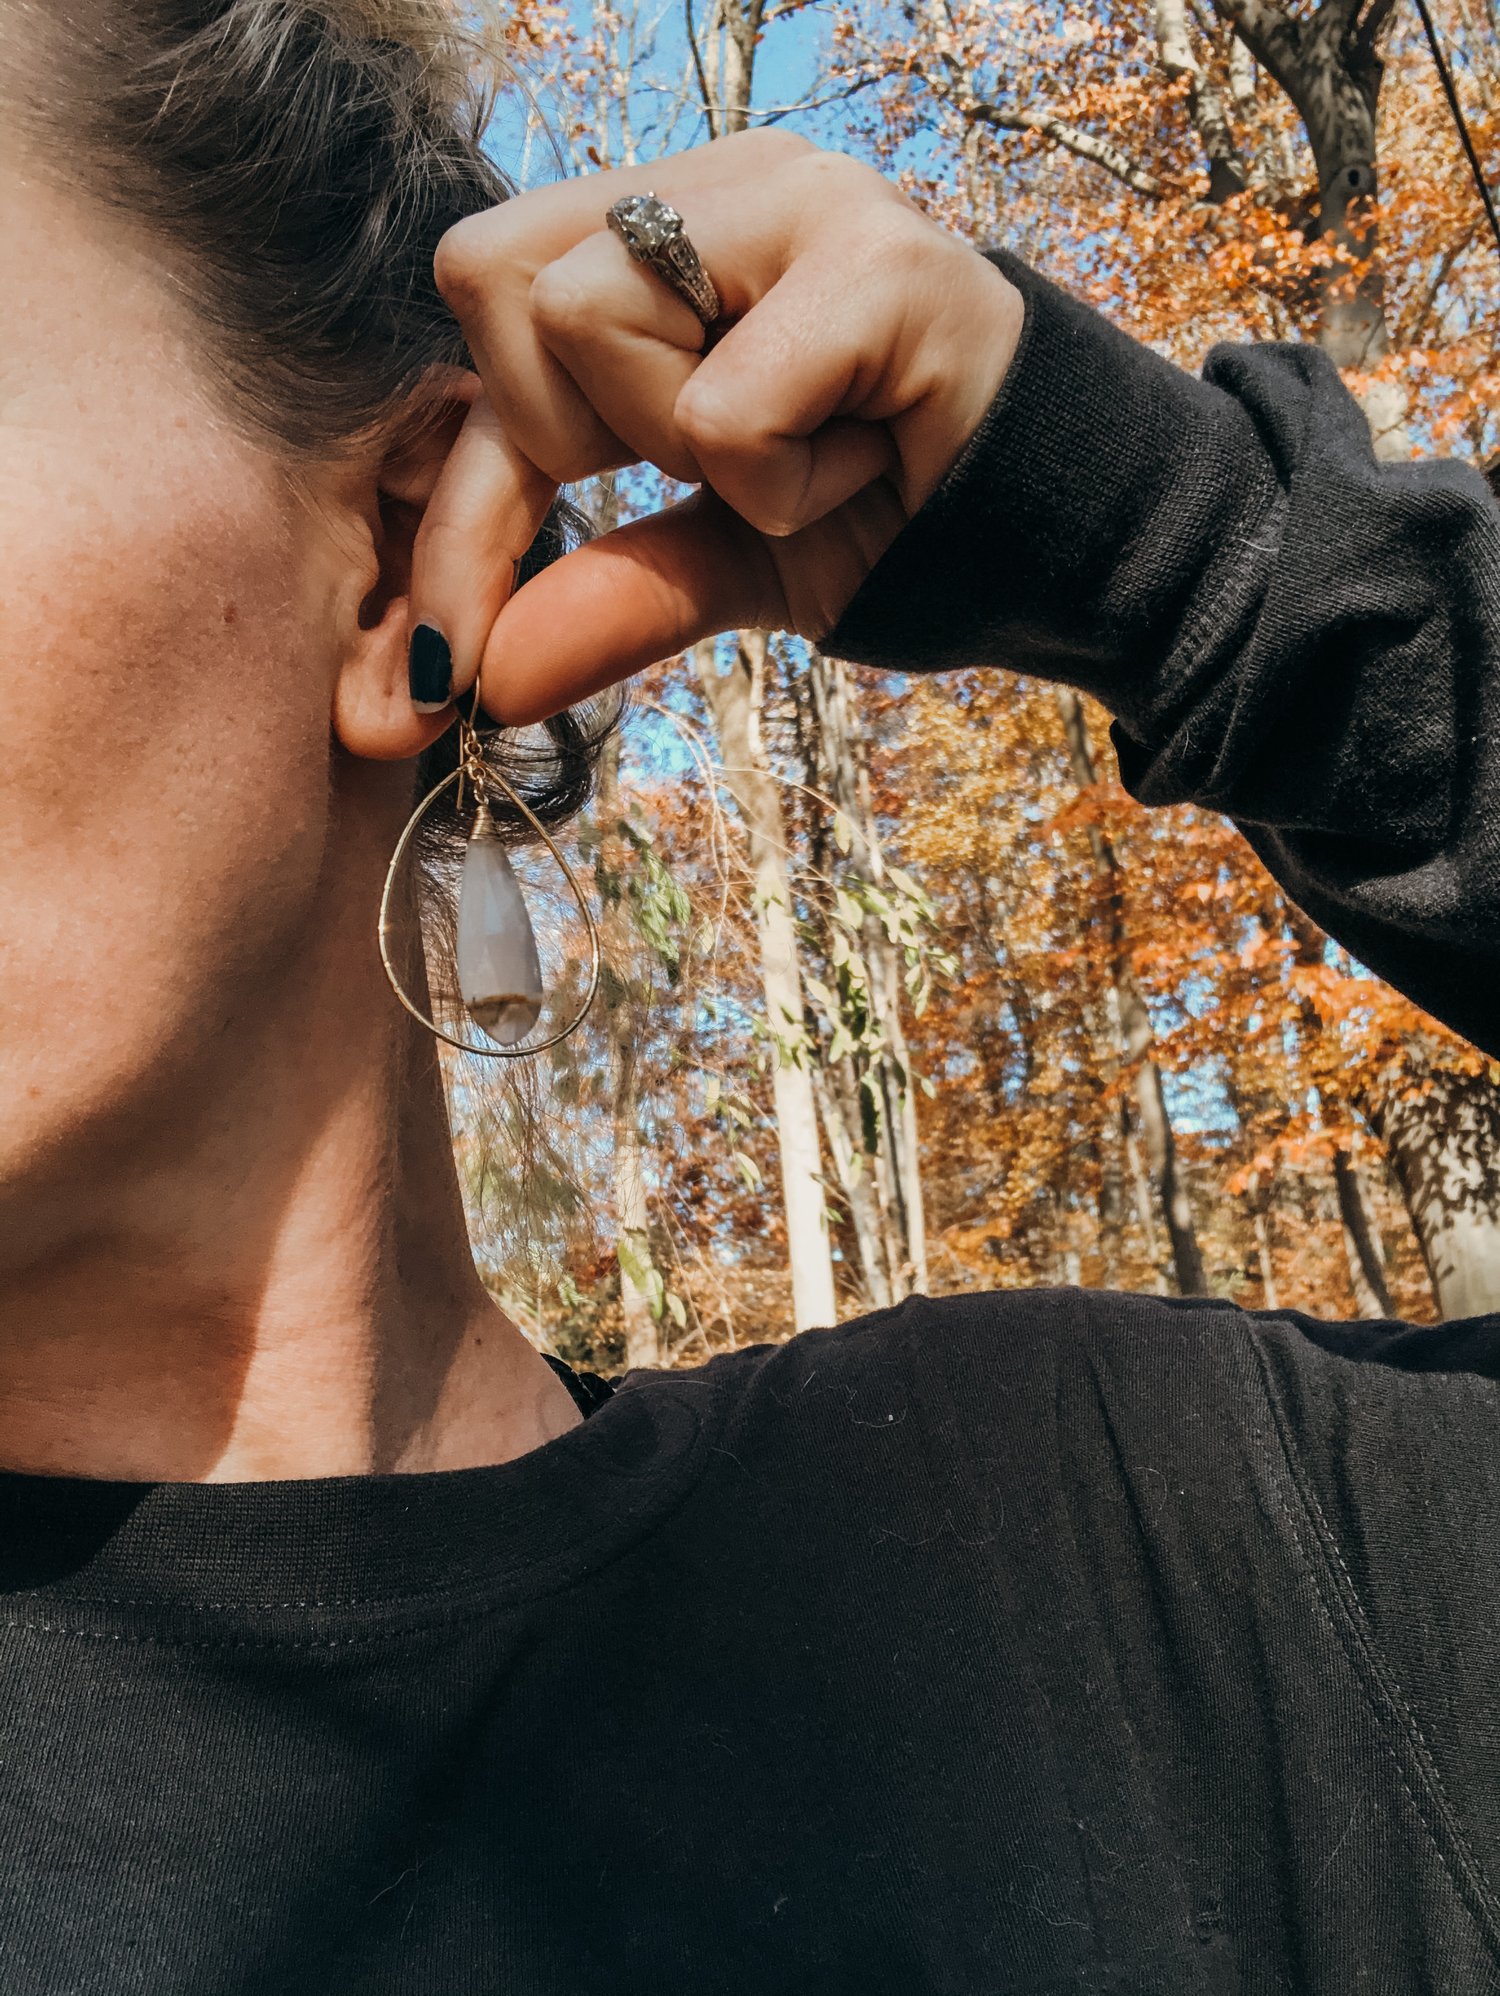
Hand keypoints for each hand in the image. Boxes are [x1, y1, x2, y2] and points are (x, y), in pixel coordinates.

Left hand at [412, 130, 1022, 725]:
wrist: (1064, 545)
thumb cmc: (896, 521)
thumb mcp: (727, 561)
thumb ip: (608, 592)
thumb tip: (482, 681)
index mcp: (669, 231)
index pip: (481, 306)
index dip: (459, 493)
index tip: (452, 653)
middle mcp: (720, 186)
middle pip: (497, 281)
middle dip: (567, 437)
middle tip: (699, 473)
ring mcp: (802, 199)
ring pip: (587, 316)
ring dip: (683, 449)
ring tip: (804, 458)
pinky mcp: (879, 260)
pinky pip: (720, 411)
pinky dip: (774, 486)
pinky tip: (863, 462)